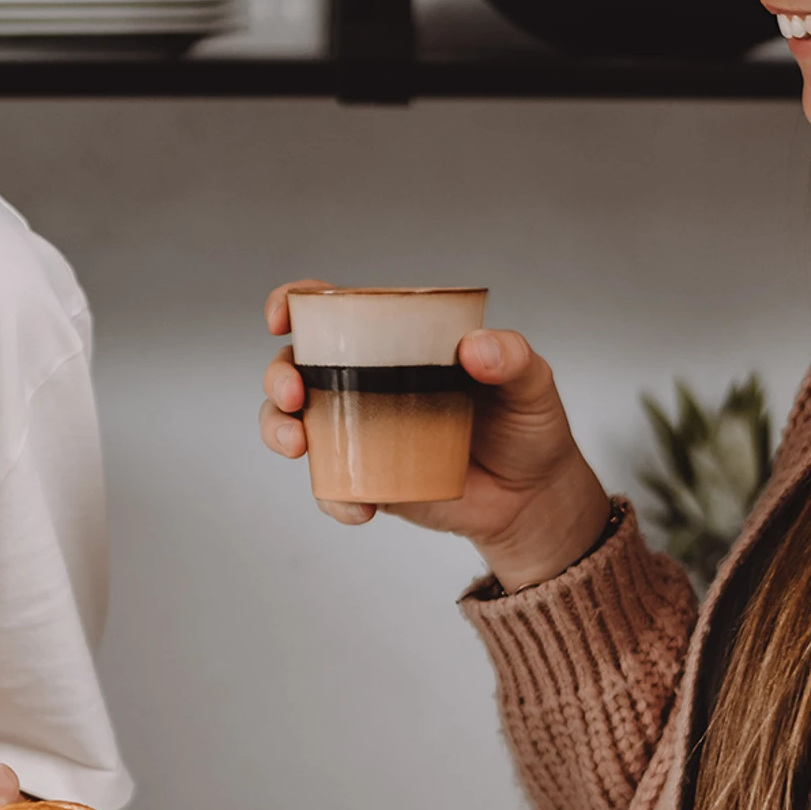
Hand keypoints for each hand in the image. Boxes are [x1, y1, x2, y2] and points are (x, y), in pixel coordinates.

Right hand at [259, 280, 610, 590]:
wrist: (532, 499)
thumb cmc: (527, 427)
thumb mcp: (532, 384)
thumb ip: (513, 358)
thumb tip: (475, 348)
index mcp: (397, 342)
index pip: (333, 310)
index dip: (294, 303)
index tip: (282, 316)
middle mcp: (367, 381)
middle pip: (296, 365)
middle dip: (278, 375)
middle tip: (295, 393)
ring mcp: (361, 432)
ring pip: (294, 422)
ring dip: (279, 429)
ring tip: (300, 444)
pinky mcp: (367, 480)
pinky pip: (330, 487)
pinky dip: (332, 497)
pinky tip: (358, 506)